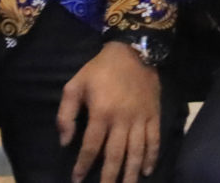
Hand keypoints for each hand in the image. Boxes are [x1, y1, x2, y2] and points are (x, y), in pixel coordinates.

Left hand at [57, 39, 160, 182]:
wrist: (134, 50)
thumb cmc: (100, 69)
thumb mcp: (74, 86)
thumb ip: (65, 115)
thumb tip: (65, 141)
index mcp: (101, 113)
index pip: (91, 147)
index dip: (83, 166)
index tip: (78, 180)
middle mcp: (122, 119)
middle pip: (116, 154)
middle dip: (109, 176)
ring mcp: (141, 117)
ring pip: (137, 150)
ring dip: (131, 172)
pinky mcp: (154, 114)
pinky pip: (154, 139)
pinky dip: (151, 156)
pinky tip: (146, 170)